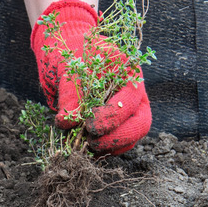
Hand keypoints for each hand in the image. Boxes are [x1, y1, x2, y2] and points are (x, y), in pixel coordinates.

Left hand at [30, 0, 151, 154]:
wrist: (68, 56)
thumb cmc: (72, 56)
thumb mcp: (69, 68)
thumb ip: (69, 94)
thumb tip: (67, 123)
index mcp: (130, 75)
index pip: (131, 100)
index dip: (113, 116)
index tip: (90, 123)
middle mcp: (135, 96)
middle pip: (140, 124)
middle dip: (118, 137)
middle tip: (91, 140)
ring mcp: (128, 113)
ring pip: (131, 138)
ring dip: (110, 147)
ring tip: (86, 145)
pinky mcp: (116, 127)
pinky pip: (117, 145)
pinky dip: (103, 150)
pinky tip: (86, 148)